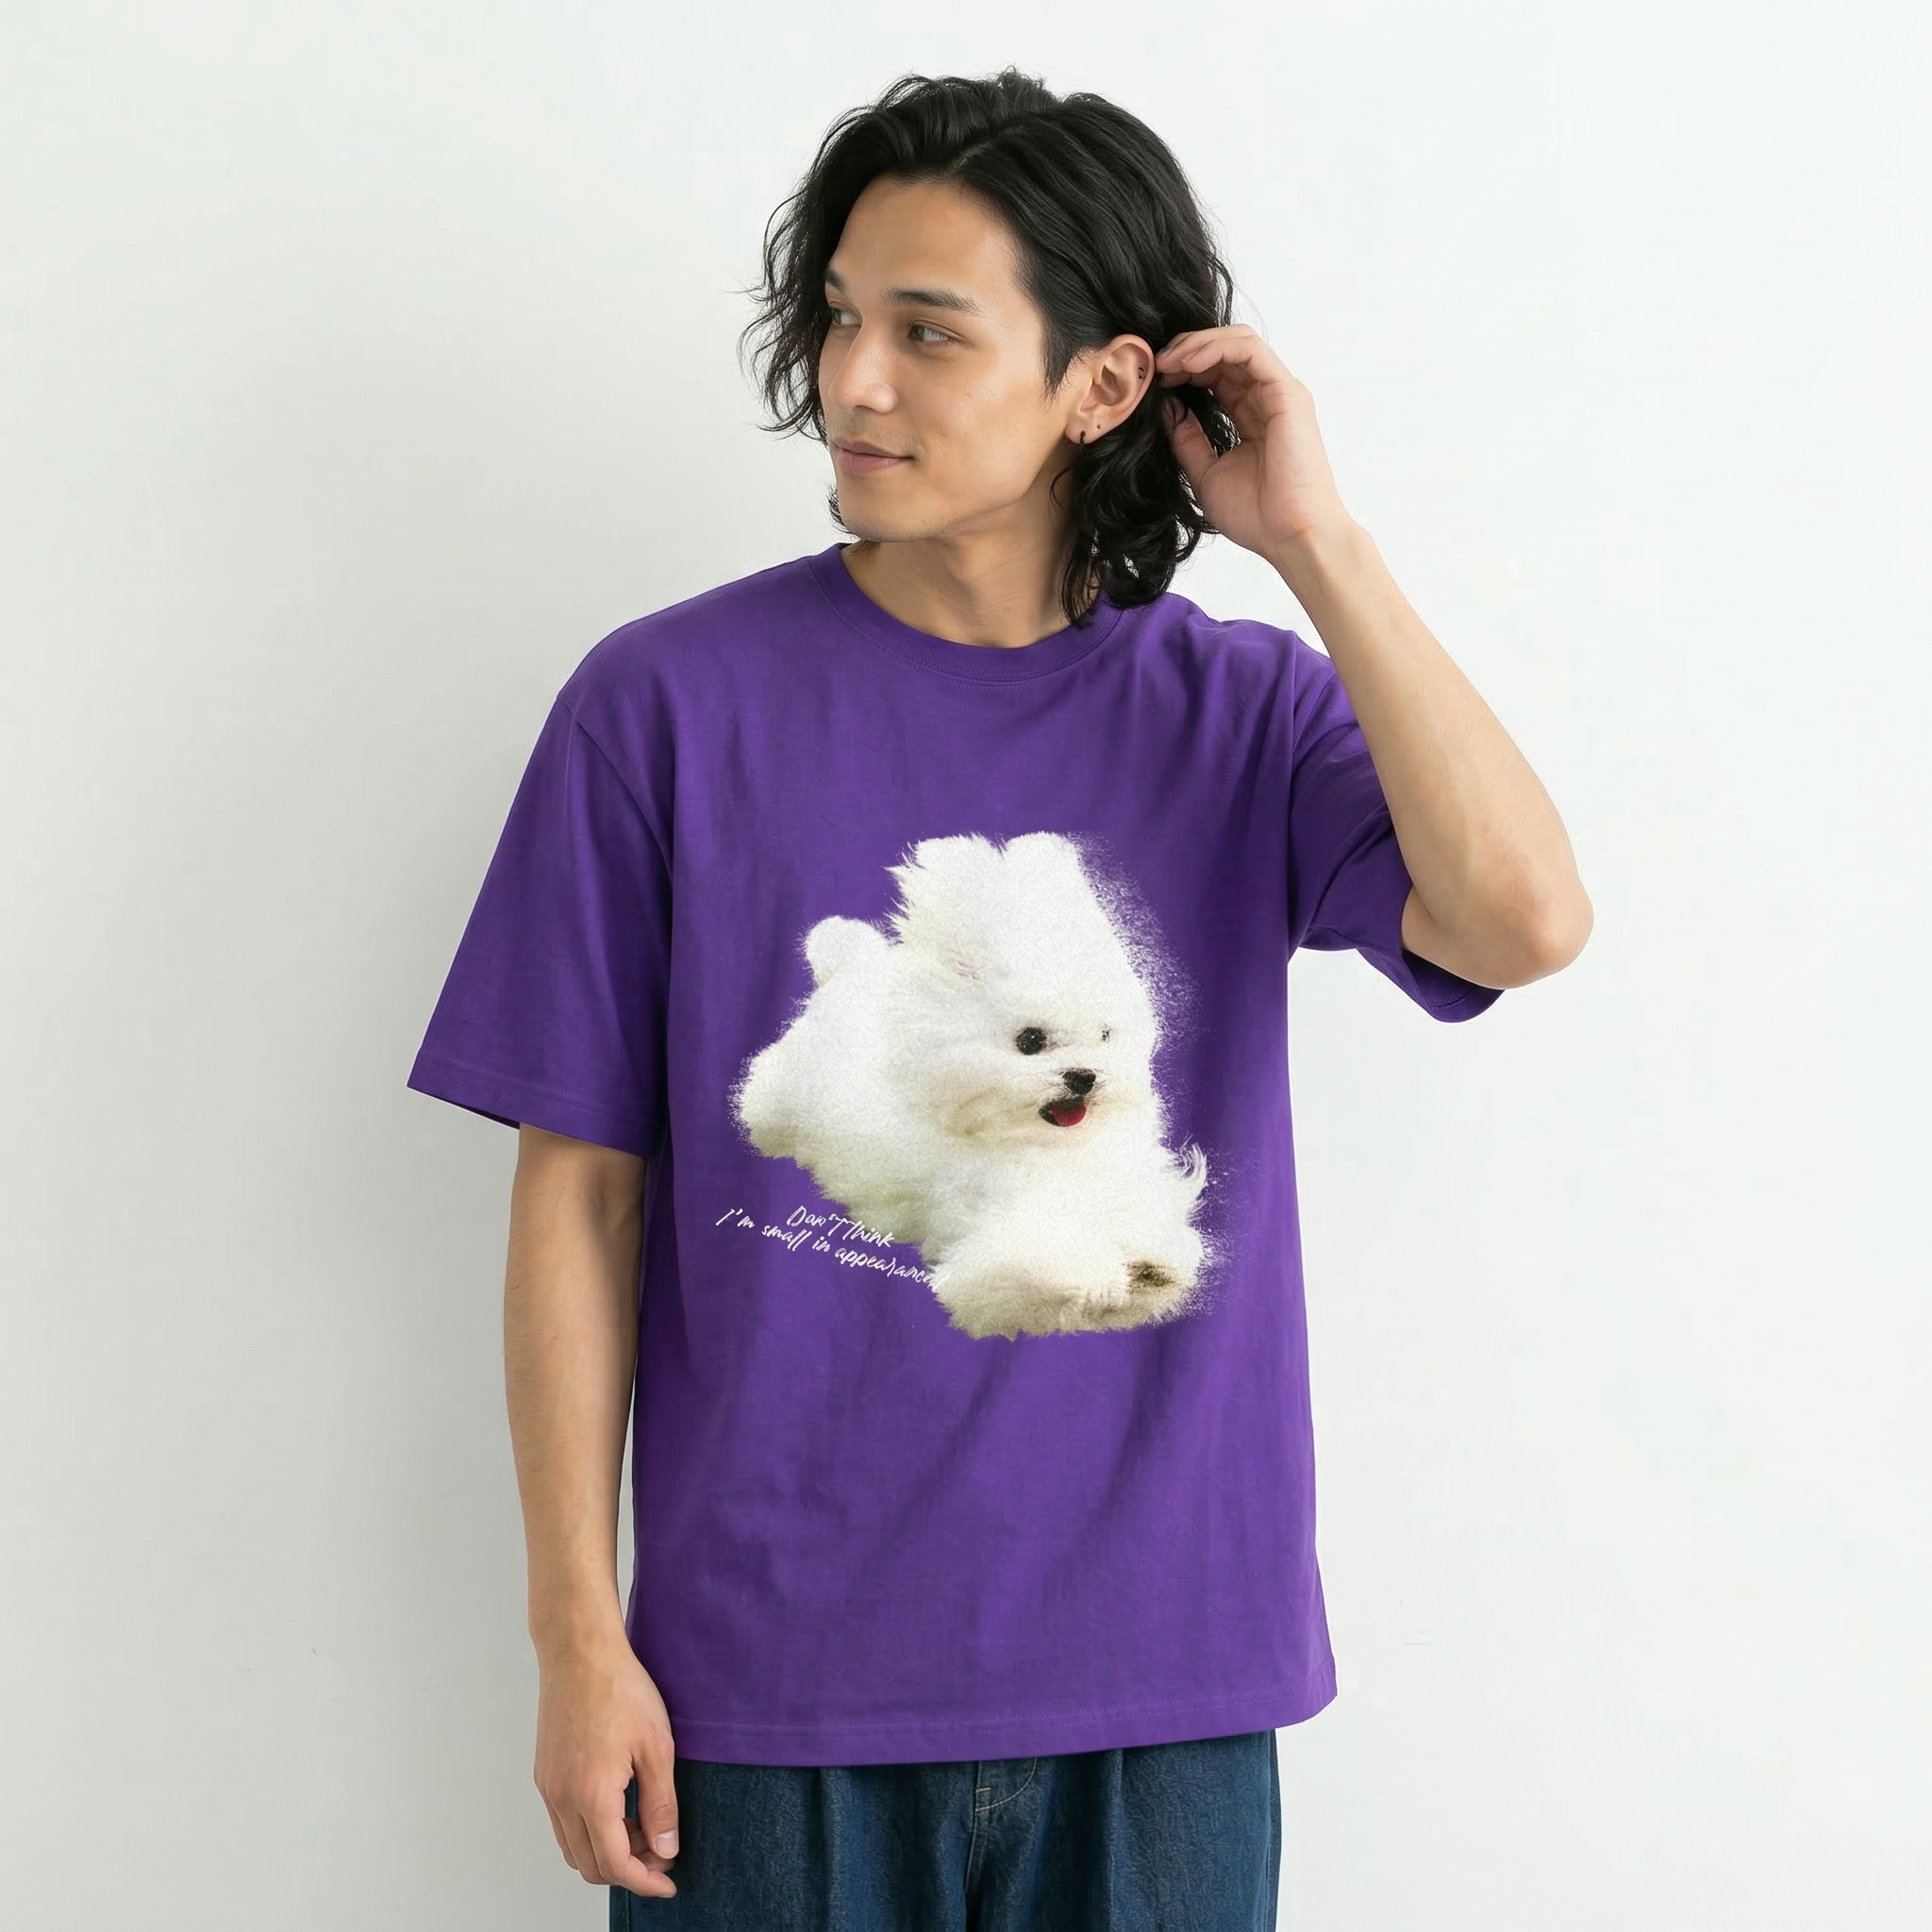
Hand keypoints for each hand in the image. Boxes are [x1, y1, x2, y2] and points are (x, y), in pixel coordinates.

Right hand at [532, 1637, 679, 1898]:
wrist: (579, 1651)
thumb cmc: (621, 1690)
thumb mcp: (656, 1747)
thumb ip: (662, 1804)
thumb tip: (666, 1849)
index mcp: (591, 1796)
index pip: (616, 1864)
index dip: (645, 1880)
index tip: (669, 1882)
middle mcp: (561, 1799)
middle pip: (590, 1865)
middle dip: (629, 1869)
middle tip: (662, 1852)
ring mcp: (548, 1787)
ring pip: (573, 1848)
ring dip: (607, 1851)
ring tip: (645, 1827)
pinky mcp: (544, 1774)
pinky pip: (563, 1824)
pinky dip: (590, 1831)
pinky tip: (620, 1808)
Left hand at [1156, 325, 1352, 559]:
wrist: (1290, 536)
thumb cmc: (1256, 515)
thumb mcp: (1206, 473)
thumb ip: (1187, 439)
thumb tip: (1167, 406)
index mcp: (1250, 416)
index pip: (1215, 375)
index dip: (1183, 370)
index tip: (1153, 382)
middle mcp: (1266, 399)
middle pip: (1224, 353)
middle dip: (1185, 351)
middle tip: (1154, 365)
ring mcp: (1278, 393)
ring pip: (1236, 342)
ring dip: (1197, 344)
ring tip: (1167, 362)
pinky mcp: (1287, 392)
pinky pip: (1249, 351)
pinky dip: (1216, 348)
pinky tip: (1188, 362)